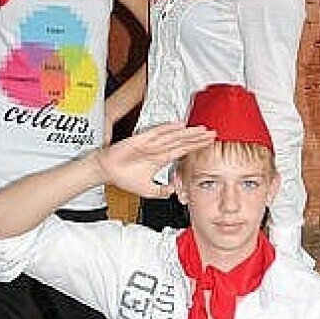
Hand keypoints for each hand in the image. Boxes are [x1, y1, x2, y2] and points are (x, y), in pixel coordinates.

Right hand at [97, 123, 214, 197]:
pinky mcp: (140, 140)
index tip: (209, 143)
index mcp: (160, 158)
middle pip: (182, 141)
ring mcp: (150, 143)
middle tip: (212, 133)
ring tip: (201, 129)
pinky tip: (178, 126)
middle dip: (197, 137)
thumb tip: (173, 192)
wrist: (107, 171)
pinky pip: (155, 133)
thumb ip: (161, 191)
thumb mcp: (147, 189)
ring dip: (187, 133)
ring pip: (173, 136)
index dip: (196, 146)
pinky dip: (167, 129)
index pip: (183, 150)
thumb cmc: (124, 176)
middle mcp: (158, 149)